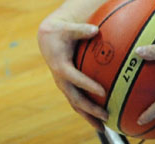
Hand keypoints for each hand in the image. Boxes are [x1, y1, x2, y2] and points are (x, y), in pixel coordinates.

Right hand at [36, 14, 108, 130]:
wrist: (48, 38)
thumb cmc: (61, 32)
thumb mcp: (69, 28)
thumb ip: (81, 30)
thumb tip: (95, 30)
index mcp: (61, 67)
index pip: (75, 78)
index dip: (88, 85)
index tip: (103, 92)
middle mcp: (62, 80)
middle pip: (76, 99)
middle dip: (90, 109)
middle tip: (106, 116)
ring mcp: (64, 85)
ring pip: (76, 105)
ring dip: (89, 116)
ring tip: (104, 126)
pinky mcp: (68, 87)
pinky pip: (78, 101)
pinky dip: (88, 110)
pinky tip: (101, 117)